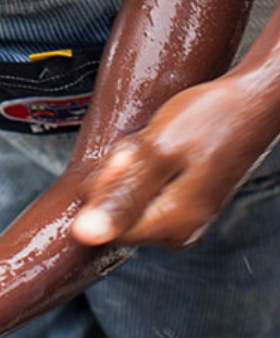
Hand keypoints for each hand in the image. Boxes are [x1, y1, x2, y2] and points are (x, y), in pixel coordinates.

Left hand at [72, 76, 270, 247]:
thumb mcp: (158, 151)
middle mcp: (177, 231)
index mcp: (170, 226)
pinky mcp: (183, 200)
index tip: (127, 155)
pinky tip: (161, 145)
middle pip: (113, 209)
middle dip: (117, 173)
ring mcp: (182, 217)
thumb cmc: (212, 119)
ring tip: (157, 142)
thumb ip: (121, 196)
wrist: (252, 102)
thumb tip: (85, 234)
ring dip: (130, 164)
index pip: (100, 223)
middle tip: (144, 145)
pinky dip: (143, 161)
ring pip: (126, 194)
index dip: (104, 184)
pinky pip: (142, 184)